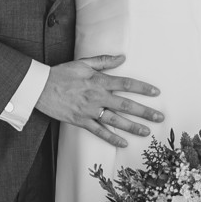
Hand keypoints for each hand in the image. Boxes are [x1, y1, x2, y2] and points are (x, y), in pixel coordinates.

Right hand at [37, 54, 162, 147]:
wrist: (40, 87)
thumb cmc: (61, 73)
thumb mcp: (83, 63)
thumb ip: (104, 61)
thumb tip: (122, 57)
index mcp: (99, 81)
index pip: (127, 84)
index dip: (143, 88)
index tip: (156, 92)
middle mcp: (97, 97)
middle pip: (126, 105)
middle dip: (145, 111)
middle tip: (160, 117)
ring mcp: (90, 110)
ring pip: (116, 121)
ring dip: (133, 127)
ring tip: (147, 132)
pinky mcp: (81, 121)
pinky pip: (99, 132)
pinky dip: (112, 138)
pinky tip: (124, 143)